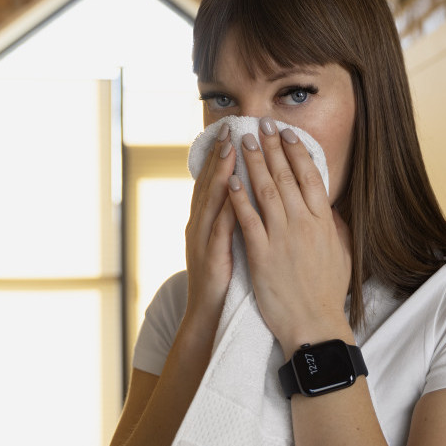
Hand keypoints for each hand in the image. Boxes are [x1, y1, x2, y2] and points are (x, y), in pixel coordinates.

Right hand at [182, 122, 237, 330]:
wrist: (207, 316)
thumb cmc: (223, 280)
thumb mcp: (228, 243)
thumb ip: (233, 218)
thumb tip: (246, 194)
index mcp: (206, 222)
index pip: (214, 182)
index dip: (221, 156)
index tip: (232, 131)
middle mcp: (199, 226)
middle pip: (209, 184)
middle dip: (219, 155)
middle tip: (229, 129)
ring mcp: (202, 242)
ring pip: (211, 202)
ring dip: (220, 175)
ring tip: (231, 151)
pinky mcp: (211, 260)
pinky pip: (219, 232)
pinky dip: (226, 211)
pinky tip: (235, 196)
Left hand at [227, 118, 351, 352]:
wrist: (314, 325)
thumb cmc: (327, 292)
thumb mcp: (343, 253)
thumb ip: (336, 226)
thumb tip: (330, 206)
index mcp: (323, 222)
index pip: (310, 177)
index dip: (297, 152)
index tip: (286, 134)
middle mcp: (303, 224)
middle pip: (286, 176)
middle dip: (271, 147)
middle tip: (260, 125)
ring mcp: (282, 238)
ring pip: (265, 191)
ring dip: (253, 164)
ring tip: (243, 142)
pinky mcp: (262, 254)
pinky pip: (248, 220)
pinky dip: (238, 199)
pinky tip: (230, 180)